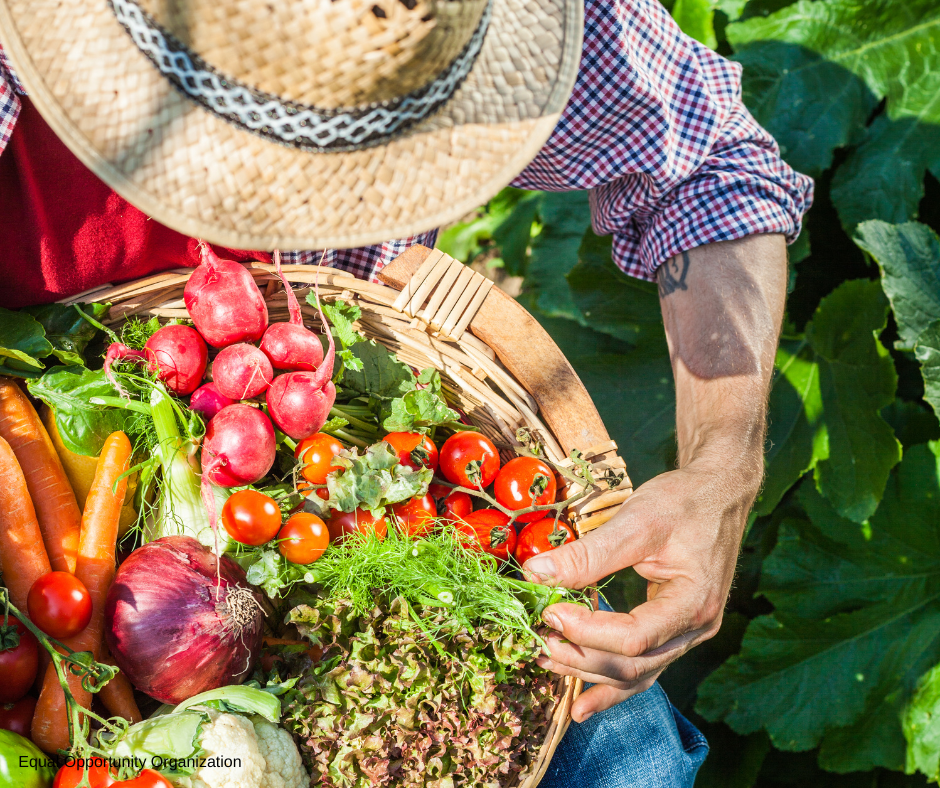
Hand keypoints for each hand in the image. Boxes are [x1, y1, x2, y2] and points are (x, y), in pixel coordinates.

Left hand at [525, 454, 757, 721]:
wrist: (719, 492)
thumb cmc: (684, 501)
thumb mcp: (636, 520)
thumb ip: (587, 553)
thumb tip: (534, 574)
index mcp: (693, 602)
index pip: (634, 637)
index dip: (587, 631)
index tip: (549, 612)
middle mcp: (696, 628)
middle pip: (634, 665)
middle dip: (581, 658)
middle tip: (538, 640)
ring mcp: (688, 634)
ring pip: (636, 673)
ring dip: (589, 673)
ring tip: (546, 661)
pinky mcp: (675, 630)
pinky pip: (643, 667)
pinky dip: (611, 683)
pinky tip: (582, 701)